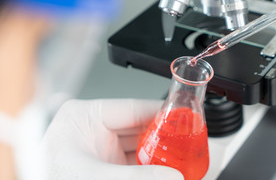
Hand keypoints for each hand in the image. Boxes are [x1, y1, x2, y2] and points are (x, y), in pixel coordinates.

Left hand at [42, 99, 183, 179]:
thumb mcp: (94, 176)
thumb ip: (136, 176)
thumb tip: (172, 175)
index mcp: (84, 116)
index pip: (131, 108)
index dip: (159, 113)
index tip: (181, 117)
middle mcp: (95, 129)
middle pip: (139, 127)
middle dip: (163, 137)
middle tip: (185, 141)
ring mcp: (102, 149)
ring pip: (140, 146)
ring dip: (160, 153)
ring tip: (180, 157)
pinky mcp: (108, 166)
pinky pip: (136, 162)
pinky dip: (152, 167)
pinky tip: (166, 169)